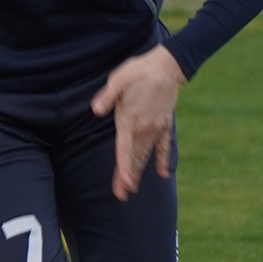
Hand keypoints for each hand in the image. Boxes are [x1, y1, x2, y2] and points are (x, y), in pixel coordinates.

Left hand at [90, 45, 185, 200]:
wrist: (167, 66)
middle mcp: (145, 128)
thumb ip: (107, 96)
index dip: (123, 169)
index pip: (125, 150)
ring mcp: (156, 127)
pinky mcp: (165, 123)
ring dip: (139, 172)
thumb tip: (95, 110)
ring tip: (132, 188)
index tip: (123, 184)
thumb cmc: (139, 71)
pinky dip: (163, 160)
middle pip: (135, 158)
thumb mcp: (118, 79)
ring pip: (146, 154)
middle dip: (127, 177)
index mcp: (130, 120)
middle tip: (121, 196)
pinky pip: (164, 146)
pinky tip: (163, 174)